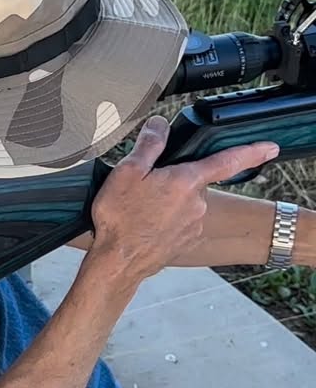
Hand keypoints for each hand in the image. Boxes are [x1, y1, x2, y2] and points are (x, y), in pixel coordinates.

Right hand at [88, 116, 278, 286]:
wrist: (118, 262)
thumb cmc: (120, 219)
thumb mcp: (127, 171)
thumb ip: (149, 144)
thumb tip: (160, 125)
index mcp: (186, 182)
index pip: (227, 161)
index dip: (251, 152)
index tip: (269, 148)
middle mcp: (197, 204)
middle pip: (193, 181)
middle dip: (174, 180)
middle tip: (144, 186)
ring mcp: (193, 226)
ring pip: (185, 202)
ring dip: (168, 201)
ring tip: (140, 208)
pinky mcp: (185, 241)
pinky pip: (180, 221)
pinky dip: (166, 219)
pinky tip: (145, 222)